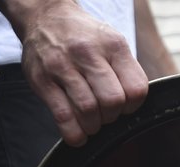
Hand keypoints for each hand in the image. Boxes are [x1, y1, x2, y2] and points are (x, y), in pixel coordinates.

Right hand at [14, 1, 148, 145]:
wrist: (45, 18)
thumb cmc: (84, 38)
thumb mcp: (112, 43)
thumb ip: (126, 71)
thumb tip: (134, 107)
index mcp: (112, 45)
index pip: (136, 89)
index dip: (133, 107)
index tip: (124, 107)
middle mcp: (87, 53)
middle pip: (112, 101)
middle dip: (112, 117)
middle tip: (105, 115)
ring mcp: (62, 66)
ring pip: (88, 111)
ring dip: (93, 126)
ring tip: (91, 123)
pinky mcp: (42, 81)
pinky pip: (63, 116)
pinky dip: (74, 133)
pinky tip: (78, 135)